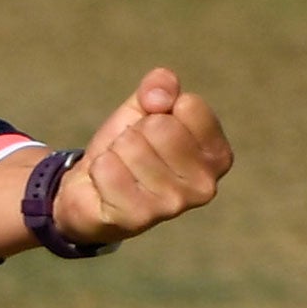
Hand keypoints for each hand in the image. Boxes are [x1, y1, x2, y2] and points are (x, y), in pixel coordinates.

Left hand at [55, 68, 232, 246]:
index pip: (189, 106)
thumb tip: (159, 96)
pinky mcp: (137, 219)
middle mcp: (204, 185)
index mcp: (216, 155)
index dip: (158, 107)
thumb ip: (159, 88)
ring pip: (130, 146)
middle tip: (130, 150)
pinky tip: (105, 184)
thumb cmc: (127, 147)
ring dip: (115, 151)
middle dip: (134, 131)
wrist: (90, 188)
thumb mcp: (143, 109)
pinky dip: (98, 169)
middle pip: (159, 126)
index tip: (152, 125)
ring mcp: (173, 205)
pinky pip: (107, 170)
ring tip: (119, 167)